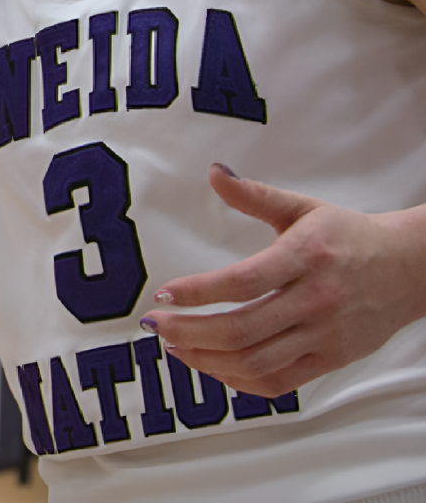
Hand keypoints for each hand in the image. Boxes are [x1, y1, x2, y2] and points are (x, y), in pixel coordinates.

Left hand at [144, 164, 425, 396]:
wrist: (411, 269)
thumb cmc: (350, 236)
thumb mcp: (304, 208)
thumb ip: (255, 194)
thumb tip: (214, 172)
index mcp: (306, 257)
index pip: (243, 281)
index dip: (198, 292)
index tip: (164, 295)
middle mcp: (316, 299)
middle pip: (243, 328)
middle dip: (189, 331)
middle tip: (154, 325)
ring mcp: (325, 335)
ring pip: (256, 361)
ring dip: (206, 359)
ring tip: (174, 346)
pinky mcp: (331, 360)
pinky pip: (278, 382)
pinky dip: (238, 379)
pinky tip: (211, 364)